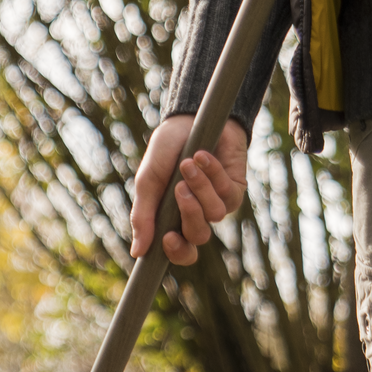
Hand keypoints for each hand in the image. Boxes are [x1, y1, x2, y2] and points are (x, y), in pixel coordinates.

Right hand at [131, 115, 249, 265]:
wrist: (189, 119)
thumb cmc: (166, 150)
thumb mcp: (148, 180)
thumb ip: (143, 215)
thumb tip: (137, 252)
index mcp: (172, 218)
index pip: (179, 251)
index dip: (176, 252)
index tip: (167, 238)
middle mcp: (196, 215)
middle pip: (198, 237)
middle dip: (190, 214)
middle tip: (179, 190)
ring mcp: (217, 203)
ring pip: (214, 213)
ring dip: (200, 187)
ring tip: (188, 163)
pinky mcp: (234, 189)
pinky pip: (226, 193)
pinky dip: (212, 172)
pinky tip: (202, 155)